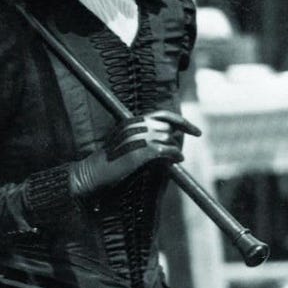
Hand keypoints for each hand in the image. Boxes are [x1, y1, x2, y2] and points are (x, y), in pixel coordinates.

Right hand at [68, 111, 201, 196]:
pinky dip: (175, 155)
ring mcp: (137, 138)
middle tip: (179, 151)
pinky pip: (165, 150)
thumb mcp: (128, 143)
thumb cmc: (111, 161)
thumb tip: (171, 138)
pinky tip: (177, 160)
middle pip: (168, 127)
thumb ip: (146, 137)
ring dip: (175, 149)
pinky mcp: (139, 152)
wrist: (92, 173)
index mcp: (132, 121)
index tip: (196, 131)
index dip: (182, 122)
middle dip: (177, 139)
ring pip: (168, 139)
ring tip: (175, 158)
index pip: (163, 115)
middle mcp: (135, 126)